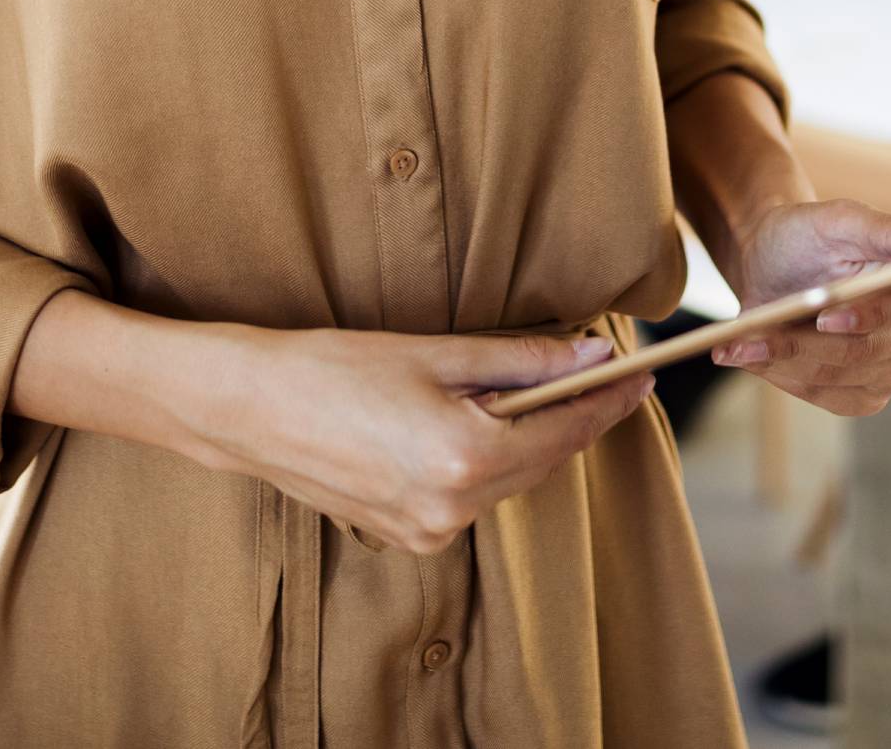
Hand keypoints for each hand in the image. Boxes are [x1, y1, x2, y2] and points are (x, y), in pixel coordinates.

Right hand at [205, 326, 653, 555]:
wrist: (250, 410)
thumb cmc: (334, 369)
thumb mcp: (436, 353)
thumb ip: (522, 360)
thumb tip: (590, 353)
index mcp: (466, 459)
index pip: (566, 430)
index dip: (608, 398)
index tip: (640, 373)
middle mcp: (453, 509)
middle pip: (542, 459)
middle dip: (571, 415)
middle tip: (599, 369)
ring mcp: (429, 532)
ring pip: (507, 480)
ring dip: (525, 438)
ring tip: (536, 388)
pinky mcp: (408, 537)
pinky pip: (470, 497)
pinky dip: (484, 461)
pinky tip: (474, 423)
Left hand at [712, 199, 890, 415]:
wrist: (773, 266)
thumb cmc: (808, 235)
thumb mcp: (841, 221)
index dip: (877, 314)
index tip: (826, 314)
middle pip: (873, 351)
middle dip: (809, 342)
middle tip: (754, 332)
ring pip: (842, 376)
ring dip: (785, 360)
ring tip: (736, 344)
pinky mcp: (866, 394)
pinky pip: (826, 396)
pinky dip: (783, 377)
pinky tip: (749, 357)